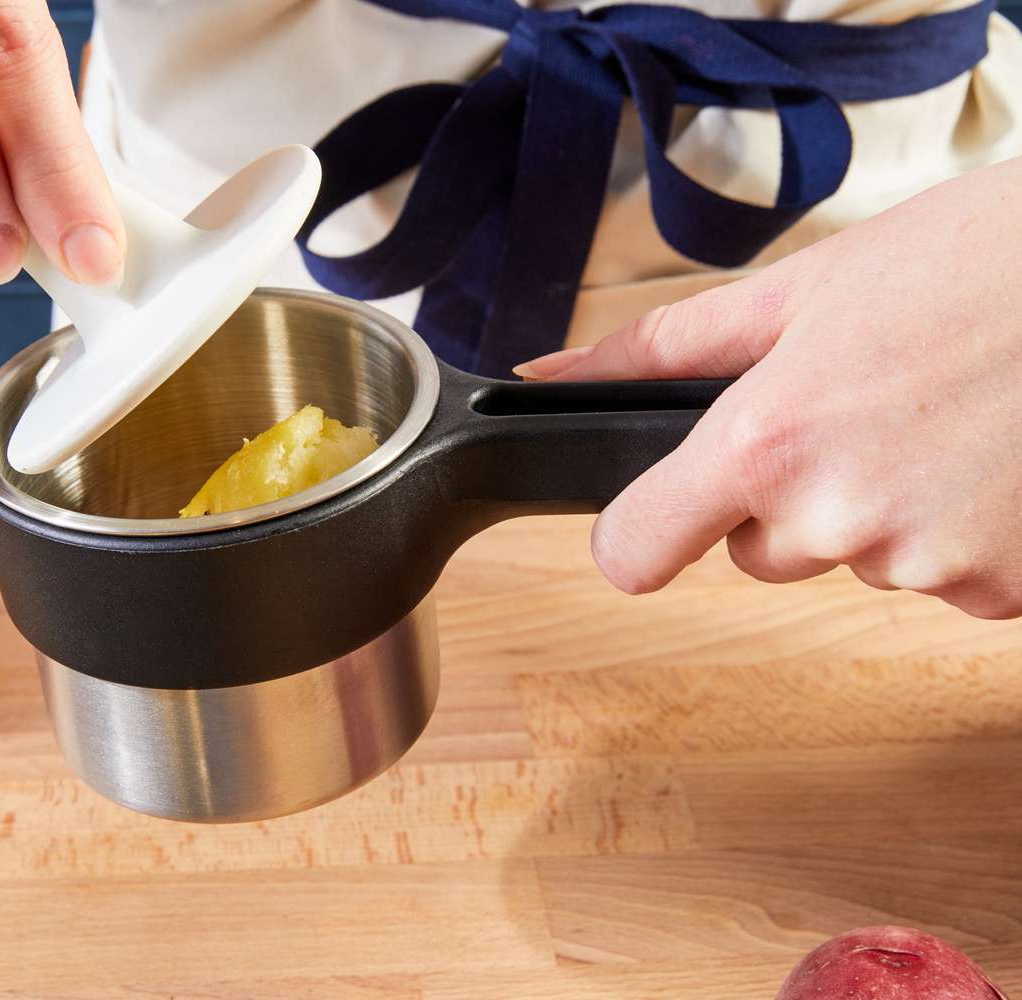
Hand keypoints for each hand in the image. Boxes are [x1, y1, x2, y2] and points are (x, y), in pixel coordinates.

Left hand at [515, 156, 1021, 618]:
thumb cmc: (971, 261)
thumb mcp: (799, 290)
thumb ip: (658, 350)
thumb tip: (548, 377)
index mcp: (766, 443)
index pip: (636, 552)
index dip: (637, 537)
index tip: (653, 522)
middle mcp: (838, 518)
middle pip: (760, 550)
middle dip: (791, 496)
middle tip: (865, 407)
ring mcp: (929, 565)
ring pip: (856, 560)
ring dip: (885, 507)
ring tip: (945, 418)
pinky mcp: (1005, 594)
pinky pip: (942, 579)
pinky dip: (960, 532)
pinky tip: (993, 458)